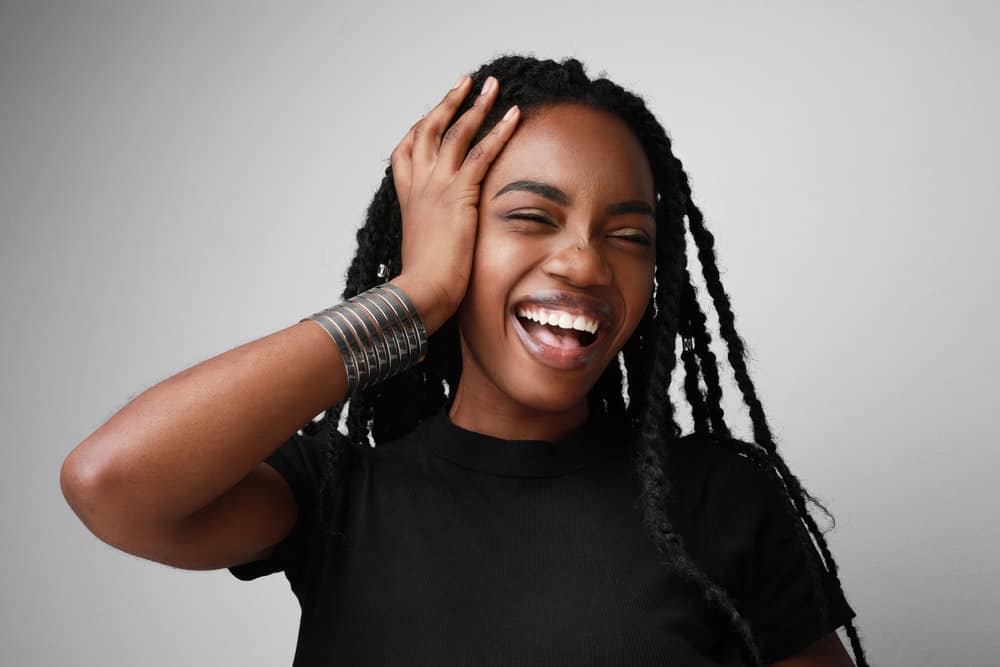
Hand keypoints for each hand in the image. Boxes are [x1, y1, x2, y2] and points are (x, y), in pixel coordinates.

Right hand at [388, 74, 519, 335]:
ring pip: (455, 133)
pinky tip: (514, 114)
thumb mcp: (424, 252)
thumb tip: (443, 246)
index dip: (419, 128)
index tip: (433, 113)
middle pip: (428, 130)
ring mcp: (437, 187)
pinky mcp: (459, 195)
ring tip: (492, 85)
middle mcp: (419, 185)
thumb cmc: (423, 285)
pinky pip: (481, 153)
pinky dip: (498, 130)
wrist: (420, 293)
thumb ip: (434, 237)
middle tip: (465, 82)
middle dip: (448, 103)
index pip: (407, 151)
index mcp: (408, 199)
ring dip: (475, 105)